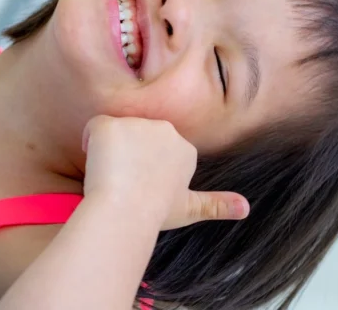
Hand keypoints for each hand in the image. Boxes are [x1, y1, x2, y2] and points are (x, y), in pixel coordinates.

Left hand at [82, 115, 249, 229]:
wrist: (126, 212)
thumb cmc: (155, 213)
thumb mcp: (190, 209)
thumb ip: (218, 205)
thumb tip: (246, 209)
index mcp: (184, 148)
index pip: (153, 150)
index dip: (143, 169)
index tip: (142, 188)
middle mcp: (164, 129)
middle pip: (135, 137)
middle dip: (128, 156)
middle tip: (126, 185)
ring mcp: (137, 124)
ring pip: (114, 133)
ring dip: (109, 153)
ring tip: (113, 178)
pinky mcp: (110, 124)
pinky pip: (94, 129)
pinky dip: (91, 145)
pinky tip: (98, 167)